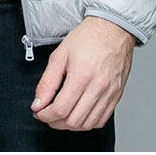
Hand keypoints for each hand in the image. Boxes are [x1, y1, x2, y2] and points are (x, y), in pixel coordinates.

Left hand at [30, 16, 134, 130]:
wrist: (113, 29)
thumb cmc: (88, 37)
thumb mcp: (60, 54)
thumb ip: (47, 81)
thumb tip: (38, 102)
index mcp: (82, 75)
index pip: (60, 109)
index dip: (45, 115)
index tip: (38, 111)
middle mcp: (98, 87)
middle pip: (73, 121)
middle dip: (55, 122)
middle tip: (46, 114)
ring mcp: (109, 94)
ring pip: (87, 124)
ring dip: (70, 125)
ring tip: (60, 115)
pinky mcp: (116, 97)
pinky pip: (101, 121)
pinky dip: (86, 123)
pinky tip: (78, 114)